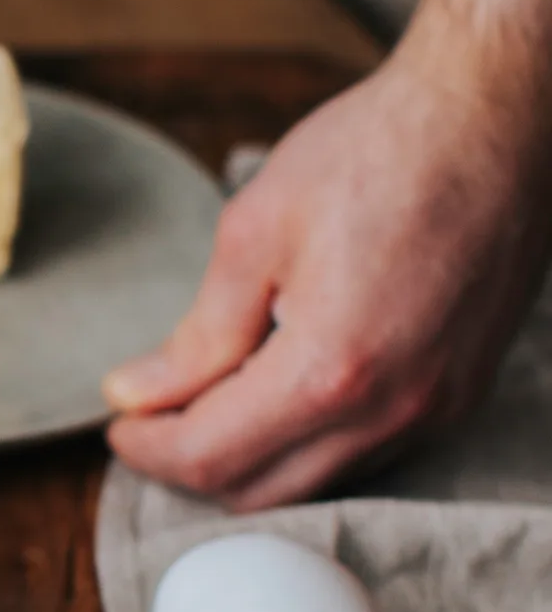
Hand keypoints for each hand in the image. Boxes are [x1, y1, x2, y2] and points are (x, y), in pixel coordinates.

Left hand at [102, 51, 551, 505]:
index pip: (211, 457)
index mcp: (330, 369)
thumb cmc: (377, 152)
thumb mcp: (256, 231)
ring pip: (317, 481)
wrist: (492, 118)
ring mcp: (436, 409)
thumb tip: (136, 392)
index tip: (119, 421)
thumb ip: (197, 334)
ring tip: (210, 395)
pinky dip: (309, 439)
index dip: (148, 449)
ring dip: (252, 457)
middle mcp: (392, 409)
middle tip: (152, 418)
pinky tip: (281, 383)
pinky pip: (367, 452)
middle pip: (262, 493)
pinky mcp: (459, 396)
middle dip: (191, 465)